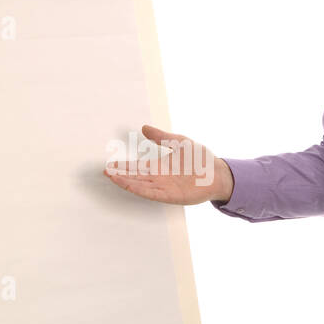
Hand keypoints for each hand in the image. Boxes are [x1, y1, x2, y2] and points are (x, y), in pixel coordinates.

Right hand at [103, 124, 231, 205]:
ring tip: (112, 177)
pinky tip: (129, 186)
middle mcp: (159, 179)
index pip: (137, 167)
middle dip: (120, 174)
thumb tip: (144, 128)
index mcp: (160, 167)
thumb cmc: (201, 159)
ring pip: (140, 185)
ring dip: (125, 182)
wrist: (218, 172)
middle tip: (106, 171)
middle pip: (135, 177)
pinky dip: (139, 190)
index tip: (110, 164)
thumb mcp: (179, 143)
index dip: (123, 166)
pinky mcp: (171, 196)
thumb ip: (161, 137)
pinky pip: (151, 193)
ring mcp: (164, 188)